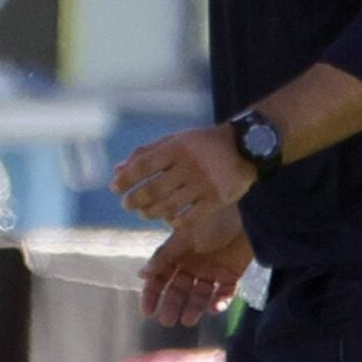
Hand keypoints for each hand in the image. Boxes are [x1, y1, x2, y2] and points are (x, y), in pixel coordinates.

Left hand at [116, 123, 257, 225]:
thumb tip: (117, 170)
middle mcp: (189, 166)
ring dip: (150, 213)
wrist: (246, 147)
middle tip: (127, 204)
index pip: (143, 166)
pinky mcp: (216, 200)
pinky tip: (169, 219)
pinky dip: (174, 221)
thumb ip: (147, 153)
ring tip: (145, 212)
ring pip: (167, 207)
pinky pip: (188, 218)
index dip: (125, 179)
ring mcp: (204, 185)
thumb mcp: (176, 140)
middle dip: (133, 200)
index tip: (115, 188)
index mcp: (177, 147)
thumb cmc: (204, 144)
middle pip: (152, 190)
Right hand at [139, 205, 253, 325]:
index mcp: (178, 255)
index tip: (148, 312)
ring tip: (188, 320)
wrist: (246, 211)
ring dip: (194, 308)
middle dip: (173, 305)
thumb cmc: (212, 218)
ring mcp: (213, 271)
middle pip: (180, 290)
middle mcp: (193, 266)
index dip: (153, 295)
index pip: (161, 279)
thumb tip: (141, 275)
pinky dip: (220, 301)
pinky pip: (225, 292)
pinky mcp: (232, 275)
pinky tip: (215, 308)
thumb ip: (165, 255)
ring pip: (201, 295)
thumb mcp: (185, 236)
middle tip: (168, 321)